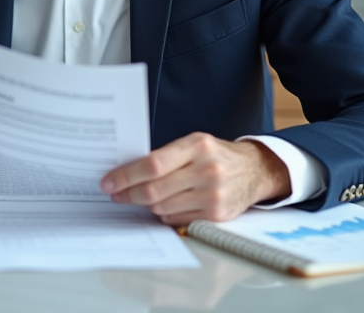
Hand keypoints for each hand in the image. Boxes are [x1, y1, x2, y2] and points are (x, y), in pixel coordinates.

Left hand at [99, 133, 289, 225]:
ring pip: (162, 207)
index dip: (126, 175)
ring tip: (138, 197)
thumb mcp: (194, 143)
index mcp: (197, 146)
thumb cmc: (216, 154)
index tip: (108, 182)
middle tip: (115, 194)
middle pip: (154, 189)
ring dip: (145, 205)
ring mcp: (213, 195)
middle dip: (128, 194)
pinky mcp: (216, 215)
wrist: (254, 170)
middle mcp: (206, 170)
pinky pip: (176, 219)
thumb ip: (165, 155)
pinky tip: (162, 205)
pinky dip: (164, 213)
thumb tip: (127, 171)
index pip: (153, 164)